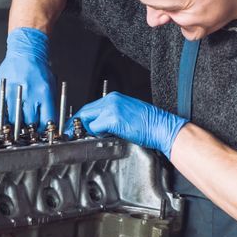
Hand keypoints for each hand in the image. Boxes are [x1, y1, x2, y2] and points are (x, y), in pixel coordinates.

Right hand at [0, 27, 56, 129]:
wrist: (26, 51)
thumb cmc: (38, 68)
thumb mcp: (50, 85)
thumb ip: (49, 104)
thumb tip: (48, 122)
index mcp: (44, 92)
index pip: (46, 120)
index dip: (45, 128)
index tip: (43, 130)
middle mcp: (29, 92)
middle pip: (30, 121)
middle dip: (31, 126)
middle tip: (30, 125)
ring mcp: (14, 92)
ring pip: (13, 119)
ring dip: (16, 123)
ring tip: (18, 121)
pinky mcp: (2, 90)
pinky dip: (2, 118)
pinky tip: (7, 117)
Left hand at [69, 92, 186, 157]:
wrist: (162, 127)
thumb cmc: (149, 124)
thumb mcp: (127, 114)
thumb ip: (110, 117)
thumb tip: (97, 126)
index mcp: (114, 98)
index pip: (90, 108)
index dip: (81, 119)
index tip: (76, 128)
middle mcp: (111, 100)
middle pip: (85, 112)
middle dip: (78, 125)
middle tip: (74, 136)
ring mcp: (111, 109)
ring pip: (87, 120)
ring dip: (89, 131)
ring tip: (98, 137)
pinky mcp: (113, 119)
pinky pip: (95, 129)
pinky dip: (97, 135)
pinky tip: (107, 138)